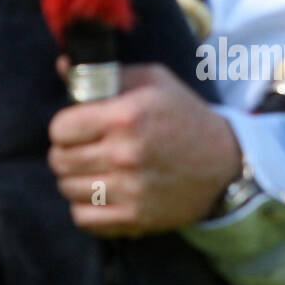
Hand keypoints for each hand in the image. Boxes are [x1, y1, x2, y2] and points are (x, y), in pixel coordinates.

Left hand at [47, 61, 243, 235]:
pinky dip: (86, 208)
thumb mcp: (154, 81)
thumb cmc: (185, 117)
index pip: (60, 128)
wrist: (224, 162)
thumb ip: (106, 75)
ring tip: (93, 172)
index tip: (76, 129)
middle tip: (82, 150)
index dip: (65, 127)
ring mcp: (130, 189)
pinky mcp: (135, 217)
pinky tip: (100, 195)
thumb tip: (61, 66)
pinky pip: (84, 218)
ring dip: (75, 180)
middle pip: (59, 160)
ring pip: (68, 189)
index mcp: (126, 116)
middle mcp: (125, 153)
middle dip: (66, 153)